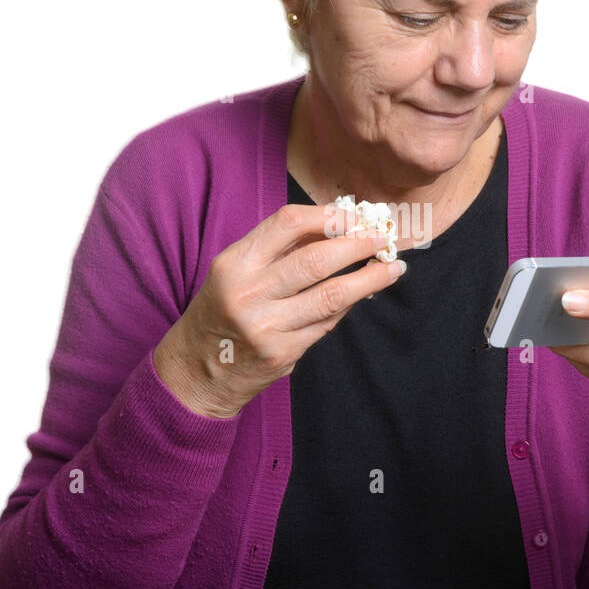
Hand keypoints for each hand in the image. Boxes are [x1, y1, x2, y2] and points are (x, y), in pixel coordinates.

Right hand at [153, 202, 405, 417]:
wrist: (195, 372)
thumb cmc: (220, 314)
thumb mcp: (235, 273)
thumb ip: (278, 251)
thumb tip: (336, 226)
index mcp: (234, 263)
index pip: (288, 224)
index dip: (328, 216)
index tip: (355, 215)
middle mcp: (247, 293)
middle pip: (316, 259)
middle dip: (358, 245)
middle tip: (383, 238)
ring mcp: (266, 326)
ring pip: (332, 295)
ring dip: (369, 278)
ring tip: (393, 267)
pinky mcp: (282, 353)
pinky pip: (327, 323)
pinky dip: (348, 306)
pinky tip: (363, 295)